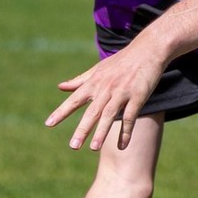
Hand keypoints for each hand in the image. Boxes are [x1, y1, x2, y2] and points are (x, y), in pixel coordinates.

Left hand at [47, 40, 168, 149]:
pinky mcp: (138, 96)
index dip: (62, 112)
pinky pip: (130, 117)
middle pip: (92, 111)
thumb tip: (60, 87)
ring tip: (93, 148)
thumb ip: (80, 81)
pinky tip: (122, 146)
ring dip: (102, 132)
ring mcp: (122, 92)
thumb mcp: (98, 69)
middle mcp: (106, 88)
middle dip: (82, 129)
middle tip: (73, 146)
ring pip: (110, 115)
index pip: (75, 99)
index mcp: (95, 82)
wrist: (148, 49)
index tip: (49, 124)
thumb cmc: (122, 61)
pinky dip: (126, 132)